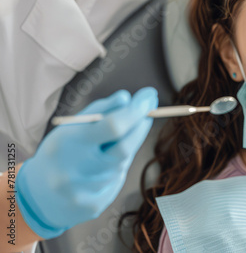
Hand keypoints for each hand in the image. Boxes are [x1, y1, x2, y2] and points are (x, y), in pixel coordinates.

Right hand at [16, 87, 157, 238]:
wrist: (39, 196)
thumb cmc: (60, 152)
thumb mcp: (70, 127)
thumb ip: (99, 110)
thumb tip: (127, 99)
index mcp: (67, 144)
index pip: (112, 127)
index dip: (136, 110)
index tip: (149, 96)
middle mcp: (76, 170)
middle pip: (125, 147)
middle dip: (141, 125)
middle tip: (149, 109)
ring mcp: (86, 192)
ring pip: (121, 163)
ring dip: (125, 147)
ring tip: (109, 145)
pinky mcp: (95, 206)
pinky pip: (117, 180)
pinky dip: (115, 168)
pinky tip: (100, 169)